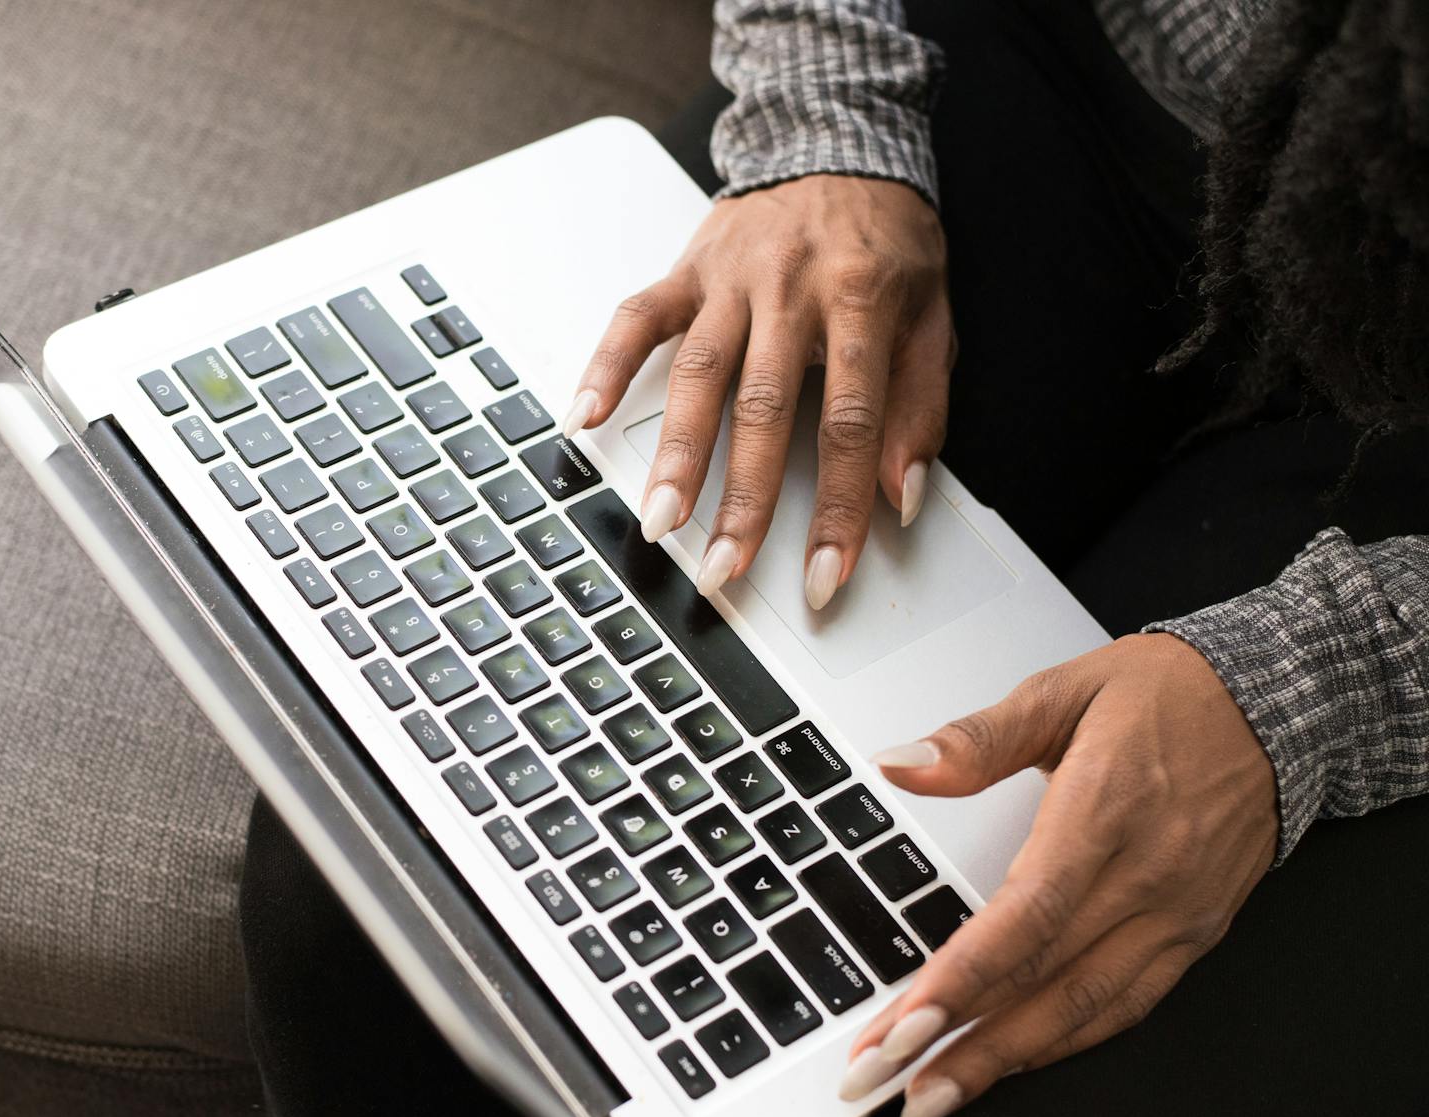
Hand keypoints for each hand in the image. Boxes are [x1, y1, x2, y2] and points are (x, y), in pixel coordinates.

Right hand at [565, 175, 951, 607]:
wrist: (839, 142)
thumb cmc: (887, 239)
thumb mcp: (933, 315)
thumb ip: (921, 406)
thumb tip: (902, 496)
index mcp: (861, 301)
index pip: (851, 424)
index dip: (841, 508)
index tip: (824, 578)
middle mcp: (791, 289)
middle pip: (764, 409)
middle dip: (743, 499)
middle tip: (721, 568)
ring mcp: (731, 279)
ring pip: (699, 373)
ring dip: (675, 453)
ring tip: (658, 520)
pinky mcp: (687, 270)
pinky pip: (637, 318)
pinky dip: (605, 367)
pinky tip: (580, 419)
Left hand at [838, 634, 1278, 1116]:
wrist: (1276, 704)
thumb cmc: (1165, 694)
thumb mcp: (1062, 690)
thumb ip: (977, 738)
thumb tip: (900, 764)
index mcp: (1105, 811)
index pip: (1025, 917)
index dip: (961, 979)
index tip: (903, 1025)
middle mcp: (1148, 875)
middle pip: (1045, 979)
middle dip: (959, 1041)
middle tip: (882, 1082)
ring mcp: (1178, 914)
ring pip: (1086, 1009)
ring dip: (1005, 1061)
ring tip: (932, 1099)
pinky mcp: (1197, 934)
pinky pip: (1127, 1004)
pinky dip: (1066, 1042)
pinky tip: (1011, 1063)